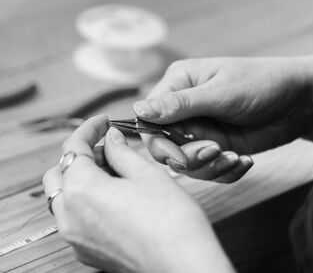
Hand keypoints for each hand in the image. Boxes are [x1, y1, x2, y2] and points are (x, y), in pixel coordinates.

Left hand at [43, 116, 233, 272]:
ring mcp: (76, 237)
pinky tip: (114, 193)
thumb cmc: (170, 218)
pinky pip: (74, 216)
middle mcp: (69, 216)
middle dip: (83, 154)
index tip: (103, 121)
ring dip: (82, 176)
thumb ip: (121, 151)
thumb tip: (111, 137)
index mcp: (81, 191)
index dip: (88, 129)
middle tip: (111, 147)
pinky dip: (86, 197)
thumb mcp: (146, 173)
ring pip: (64, 195)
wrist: (184, 264)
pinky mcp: (87, 249)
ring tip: (115, 169)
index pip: (74, 148)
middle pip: (61, 172)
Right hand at [134, 57, 312, 180]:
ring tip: (235, 158)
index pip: (149, 118)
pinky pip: (208, 169)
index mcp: (179, 84)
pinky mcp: (217, 146)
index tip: (178, 155)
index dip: (158, 141)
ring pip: (186, 162)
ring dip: (209, 166)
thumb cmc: (262, 83)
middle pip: (164, 145)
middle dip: (188, 156)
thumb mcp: (221, 92)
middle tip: (215, 152)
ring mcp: (201, 129)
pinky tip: (244, 162)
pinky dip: (224, 171)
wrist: (301, 101)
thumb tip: (138, 109)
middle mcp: (184, 108)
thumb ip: (179, 104)